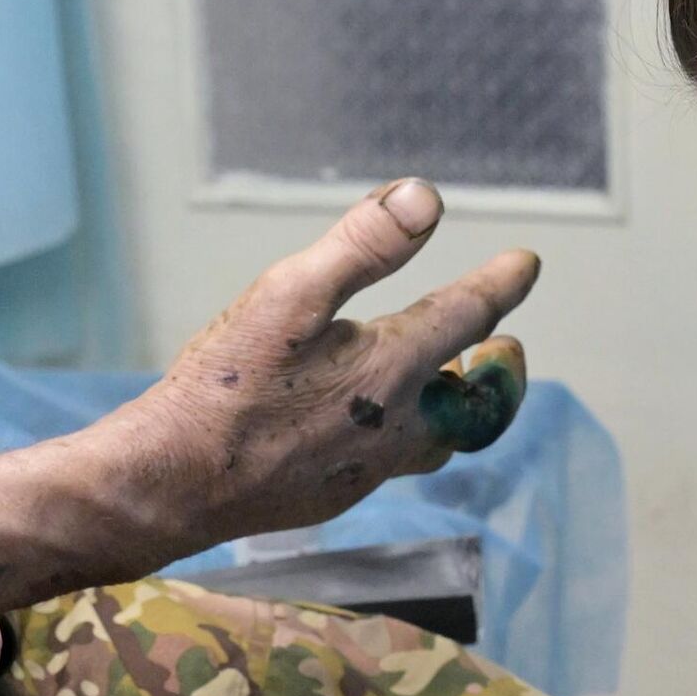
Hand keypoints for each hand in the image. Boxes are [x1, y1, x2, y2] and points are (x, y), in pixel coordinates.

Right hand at [109, 178, 538, 550]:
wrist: (173, 485)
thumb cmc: (222, 387)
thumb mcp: (286, 295)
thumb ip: (362, 244)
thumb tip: (426, 198)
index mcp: (393, 367)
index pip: (469, 315)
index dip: (502, 282)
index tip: (523, 264)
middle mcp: (395, 425)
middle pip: (478, 401)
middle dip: (499, 370)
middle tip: (506, 346)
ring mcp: (366, 470)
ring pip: (438, 442)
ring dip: (457, 410)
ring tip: (451, 386)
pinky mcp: (333, 496)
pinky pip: (390, 467)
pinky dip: (404, 438)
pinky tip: (373, 426)